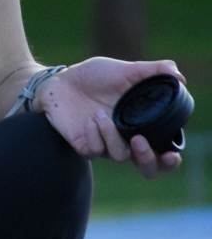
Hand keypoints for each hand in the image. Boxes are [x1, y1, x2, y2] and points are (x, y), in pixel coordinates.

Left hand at [33, 56, 187, 178]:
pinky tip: (88, 119)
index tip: (171, 154)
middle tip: (139, 140)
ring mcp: (105, 144)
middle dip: (148, 160)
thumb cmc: (92, 77)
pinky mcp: (84, 146)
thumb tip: (180, 77)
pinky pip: (95, 151)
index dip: (170, 159)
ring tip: (99, 113)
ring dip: (113, 135)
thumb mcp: (124, 70)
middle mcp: (125, 139)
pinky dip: (94, 134)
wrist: (58, 81)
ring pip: (120, 156)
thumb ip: (153, 71)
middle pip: (147, 168)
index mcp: (140, 125)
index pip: (162, 152)